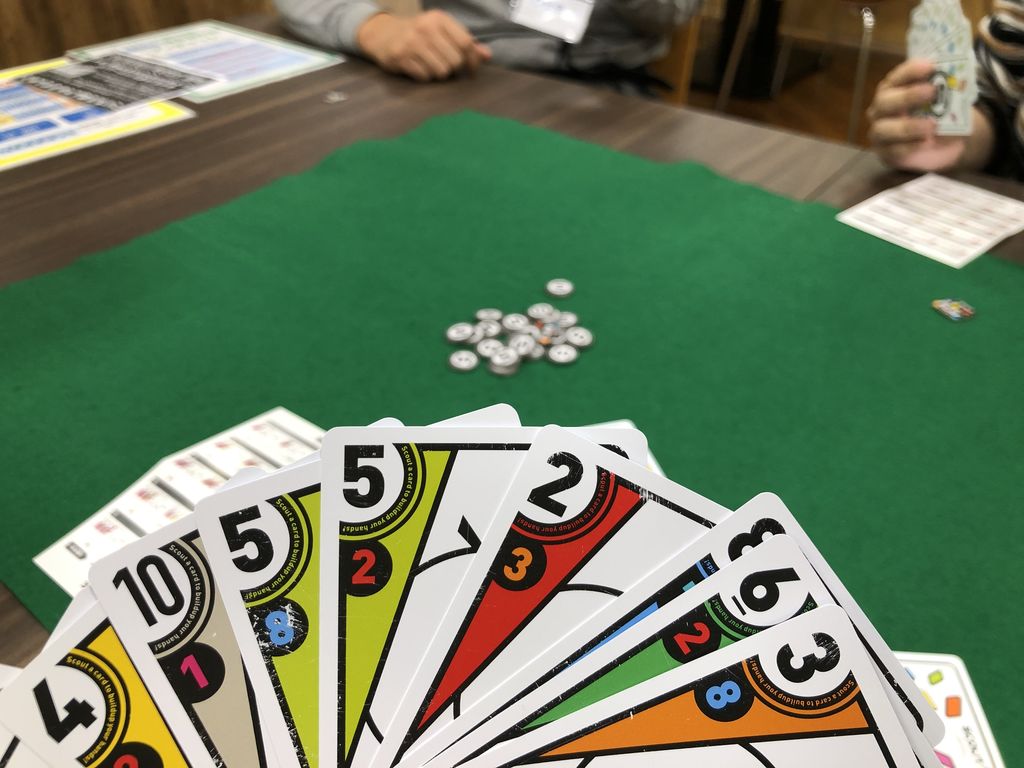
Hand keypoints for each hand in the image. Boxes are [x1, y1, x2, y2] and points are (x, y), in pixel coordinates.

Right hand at [357, 10, 491, 81]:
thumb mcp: (441, 31)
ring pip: (441, 72)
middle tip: (445, 65)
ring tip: (430, 64)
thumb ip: (464, 42)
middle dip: (453, 68)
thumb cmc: (418, 34)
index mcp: (439, 18)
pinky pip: (425, 77)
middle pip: (455, 61)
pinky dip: (424, 76)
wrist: (381, 33)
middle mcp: (426, 28)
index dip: (473, 60)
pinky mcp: (400, 57)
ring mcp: (412, 43)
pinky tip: (418, 67)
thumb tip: (487, 56)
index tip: (472, 70)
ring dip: (438, 74)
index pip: (466, 43)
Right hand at [867, 58, 966, 171]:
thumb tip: (956, 83)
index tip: (930, 66)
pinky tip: (926, 142)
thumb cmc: (936, 113)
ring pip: (884, 129)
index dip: (910, 71)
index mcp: (893, 89)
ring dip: (907, 127)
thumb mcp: (945, 100)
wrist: (940, 143)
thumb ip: (946, 92)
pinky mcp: (885, 153)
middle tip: (931, 91)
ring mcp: (880, 132)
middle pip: (885, 101)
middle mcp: (881, 109)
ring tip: (931, 126)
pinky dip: (909, 147)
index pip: (896, 77)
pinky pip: (893, 150)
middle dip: (907, 96)